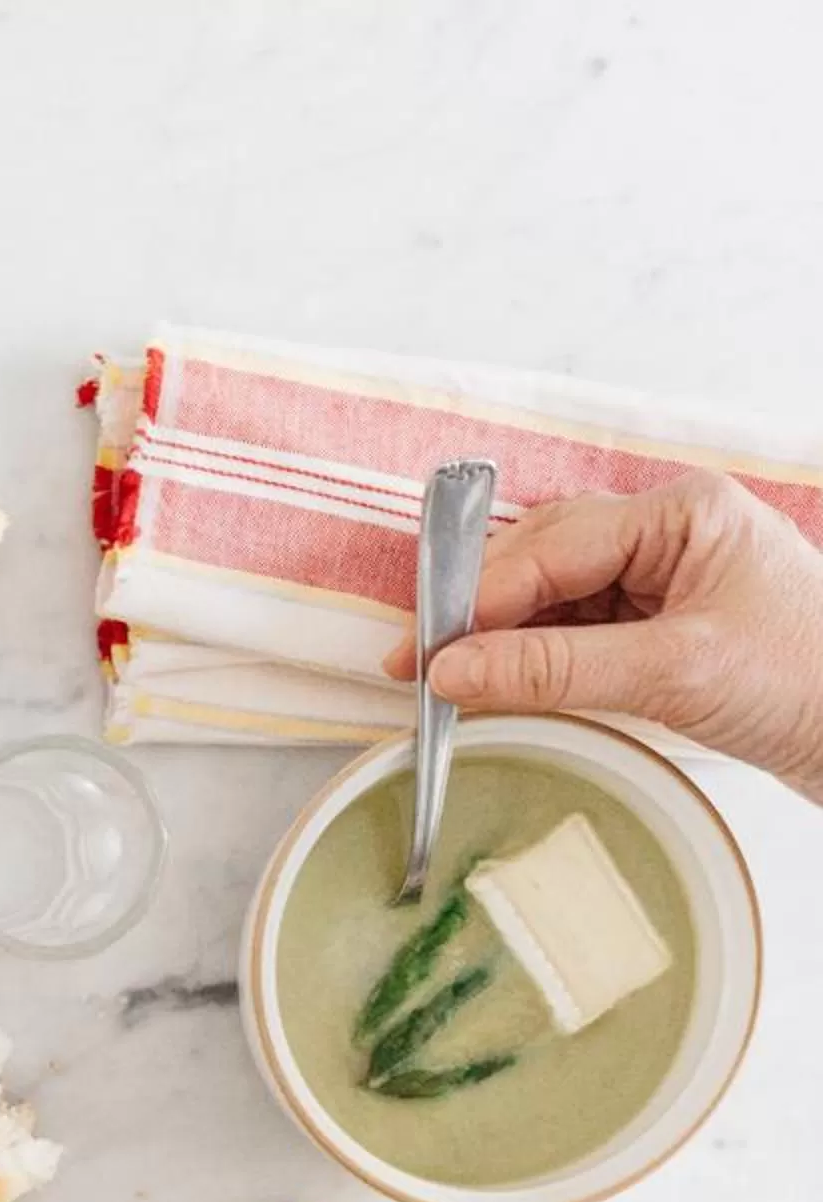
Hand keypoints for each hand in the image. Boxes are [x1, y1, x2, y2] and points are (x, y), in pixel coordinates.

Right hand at [381, 470, 822, 798]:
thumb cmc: (808, 684)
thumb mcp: (673, 674)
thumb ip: (554, 670)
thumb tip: (452, 673)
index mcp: (681, 513)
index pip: (550, 549)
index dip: (477, 603)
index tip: (423, 658)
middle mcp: (668, 532)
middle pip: (540, 559)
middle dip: (479, 614)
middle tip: (421, 670)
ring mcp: (664, 576)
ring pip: (550, 594)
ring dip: (502, 637)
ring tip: (454, 683)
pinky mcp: (661, 623)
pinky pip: (574, 629)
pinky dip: (534, 657)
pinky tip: (505, 684)